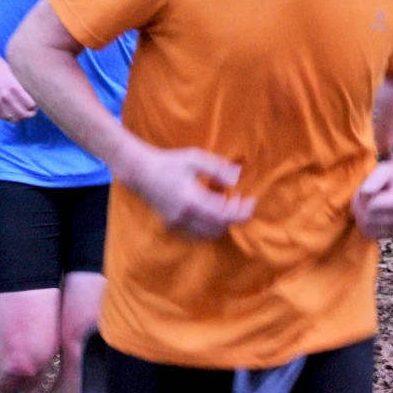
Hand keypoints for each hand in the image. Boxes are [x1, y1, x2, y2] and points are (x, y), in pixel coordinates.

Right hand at [0, 49, 37, 122]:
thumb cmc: (8, 72)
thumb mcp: (19, 77)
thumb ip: (25, 89)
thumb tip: (38, 99)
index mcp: (15, 87)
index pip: (30, 104)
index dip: (35, 106)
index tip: (37, 105)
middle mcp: (6, 96)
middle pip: (23, 113)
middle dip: (30, 114)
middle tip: (33, 111)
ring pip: (14, 118)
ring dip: (21, 117)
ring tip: (24, 113)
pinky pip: (4, 118)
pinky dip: (11, 117)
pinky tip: (15, 113)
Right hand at [121, 143, 255, 239]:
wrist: (141, 172)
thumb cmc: (169, 161)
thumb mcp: (195, 159)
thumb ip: (217, 169)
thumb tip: (237, 178)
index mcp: (192, 199)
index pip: (224, 215)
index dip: (241, 212)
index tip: (251, 202)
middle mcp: (185, 216)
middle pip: (219, 227)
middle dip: (233, 216)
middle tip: (239, 200)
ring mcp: (177, 223)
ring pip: (209, 233)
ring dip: (222, 222)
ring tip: (225, 202)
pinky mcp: (172, 225)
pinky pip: (197, 233)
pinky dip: (209, 224)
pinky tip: (209, 207)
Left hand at [351, 152, 392, 240]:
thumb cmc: (390, 178)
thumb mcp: (384, 171)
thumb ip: (375, 179)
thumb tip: (366, 192)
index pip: (370, 206)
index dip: (362, 196)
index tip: (365, 187)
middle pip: (366, 220)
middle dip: (359, 206)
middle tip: (362, 195)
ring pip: (366, 229)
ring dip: (359, 215)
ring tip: (365, 203)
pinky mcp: (390, 236)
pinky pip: (368, 234)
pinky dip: (363, 224)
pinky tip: (368, 213)